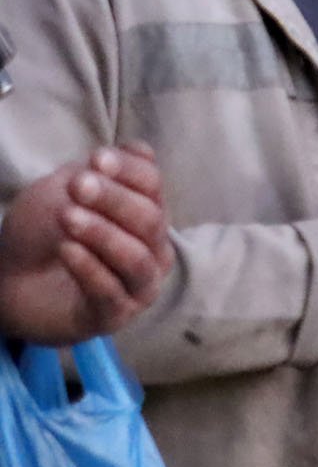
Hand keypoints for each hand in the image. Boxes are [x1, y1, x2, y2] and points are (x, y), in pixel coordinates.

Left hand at [0, 146, 174, 345]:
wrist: (8, 280)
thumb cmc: (42, 232)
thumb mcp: (66, 190)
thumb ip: (102, 172)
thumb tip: (142, 150)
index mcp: (146, 214)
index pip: (154, 186)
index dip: (129, 171)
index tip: (96, 159)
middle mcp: (152, 251)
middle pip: (151, 220)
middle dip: (114, 200)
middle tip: (77, 186)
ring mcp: (137, 287)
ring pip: (137, 259)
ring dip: (104, 235)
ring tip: (68, 218)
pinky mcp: (114, 316)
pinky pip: (111, 292)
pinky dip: (89, 268)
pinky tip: (65, 250)